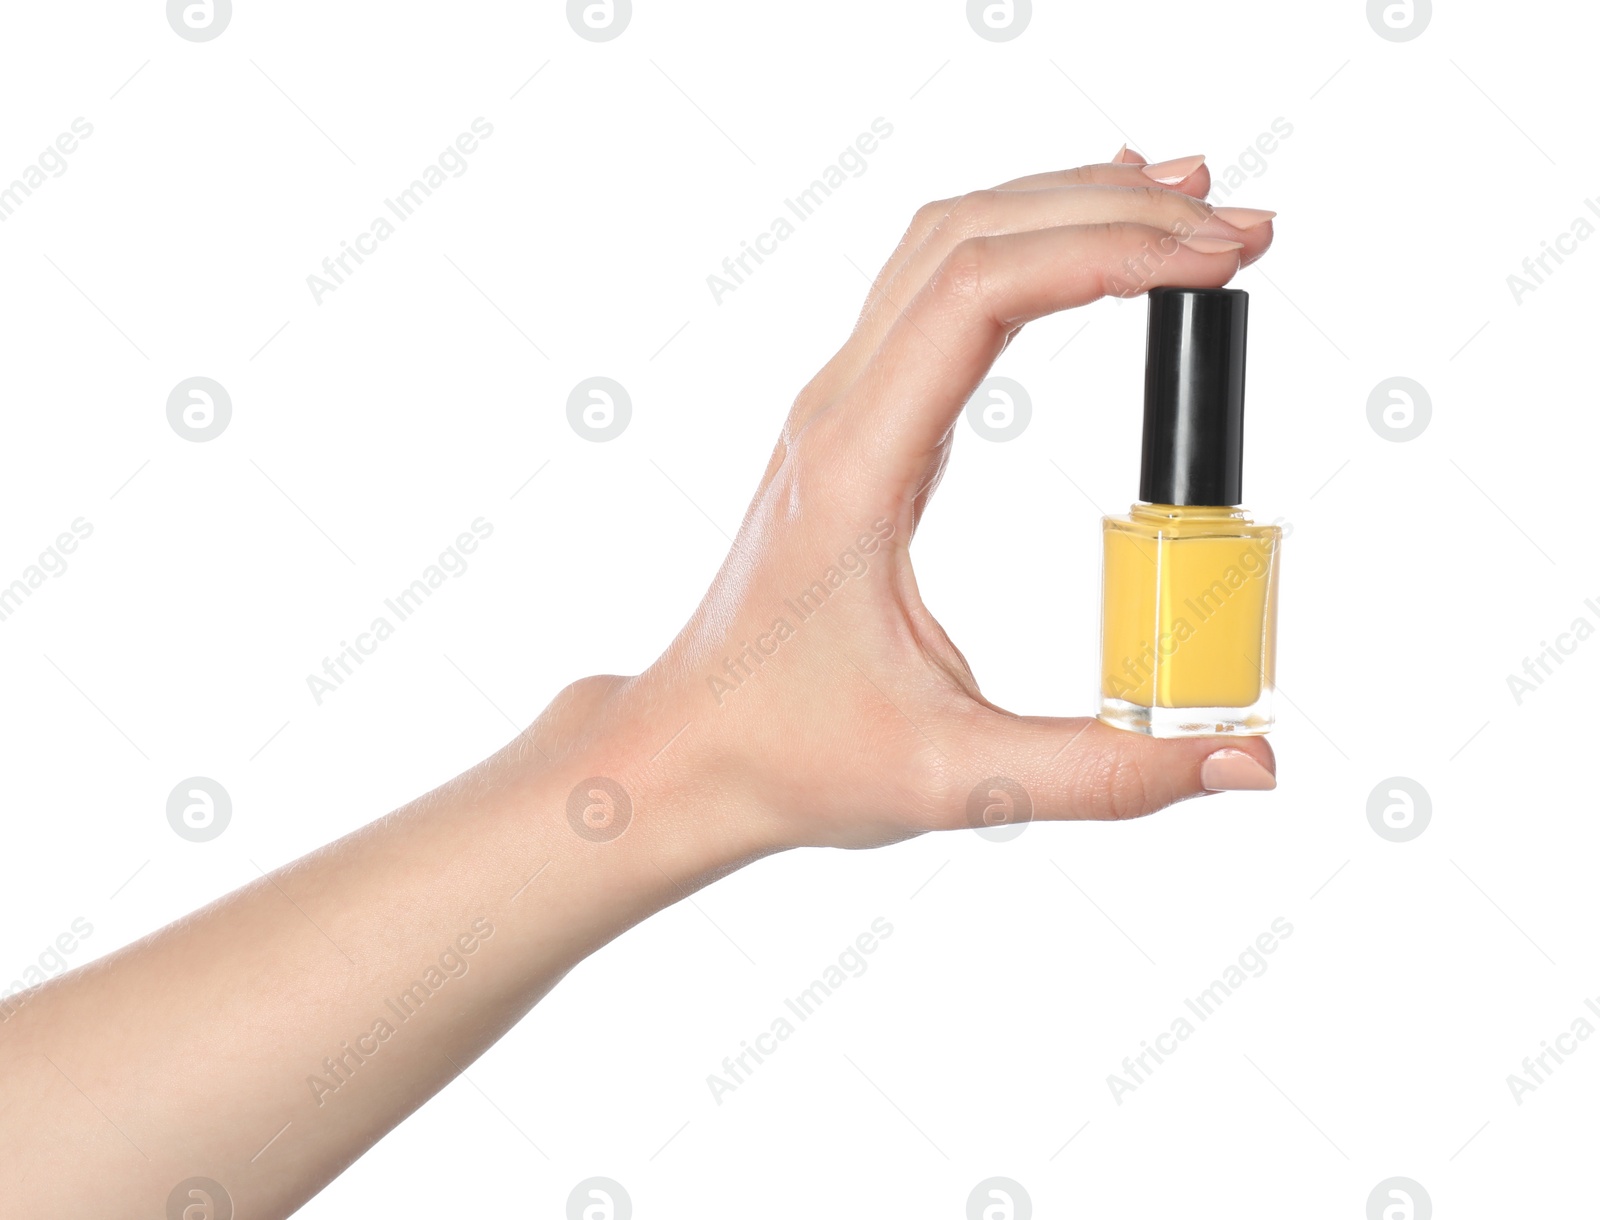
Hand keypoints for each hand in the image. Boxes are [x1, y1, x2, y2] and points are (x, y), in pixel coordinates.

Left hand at [566, 148, 1279, 859]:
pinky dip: (1018, 244)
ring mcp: (839, 407)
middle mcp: (838, 412)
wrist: (691, 746)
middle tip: (1242, 231)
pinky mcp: (855, 422)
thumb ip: (1106, 773)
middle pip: (970, 239)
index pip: (976, 296)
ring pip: (945, 245)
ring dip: (1063, 209)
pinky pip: (933, 290)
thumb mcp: (955, 780)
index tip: (1218, 263)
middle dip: (1112, 212)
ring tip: (1186, 202)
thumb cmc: (794, 756)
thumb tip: (1250, 765)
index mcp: (855, 470)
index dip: (1106, 250)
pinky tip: (1083, 235)